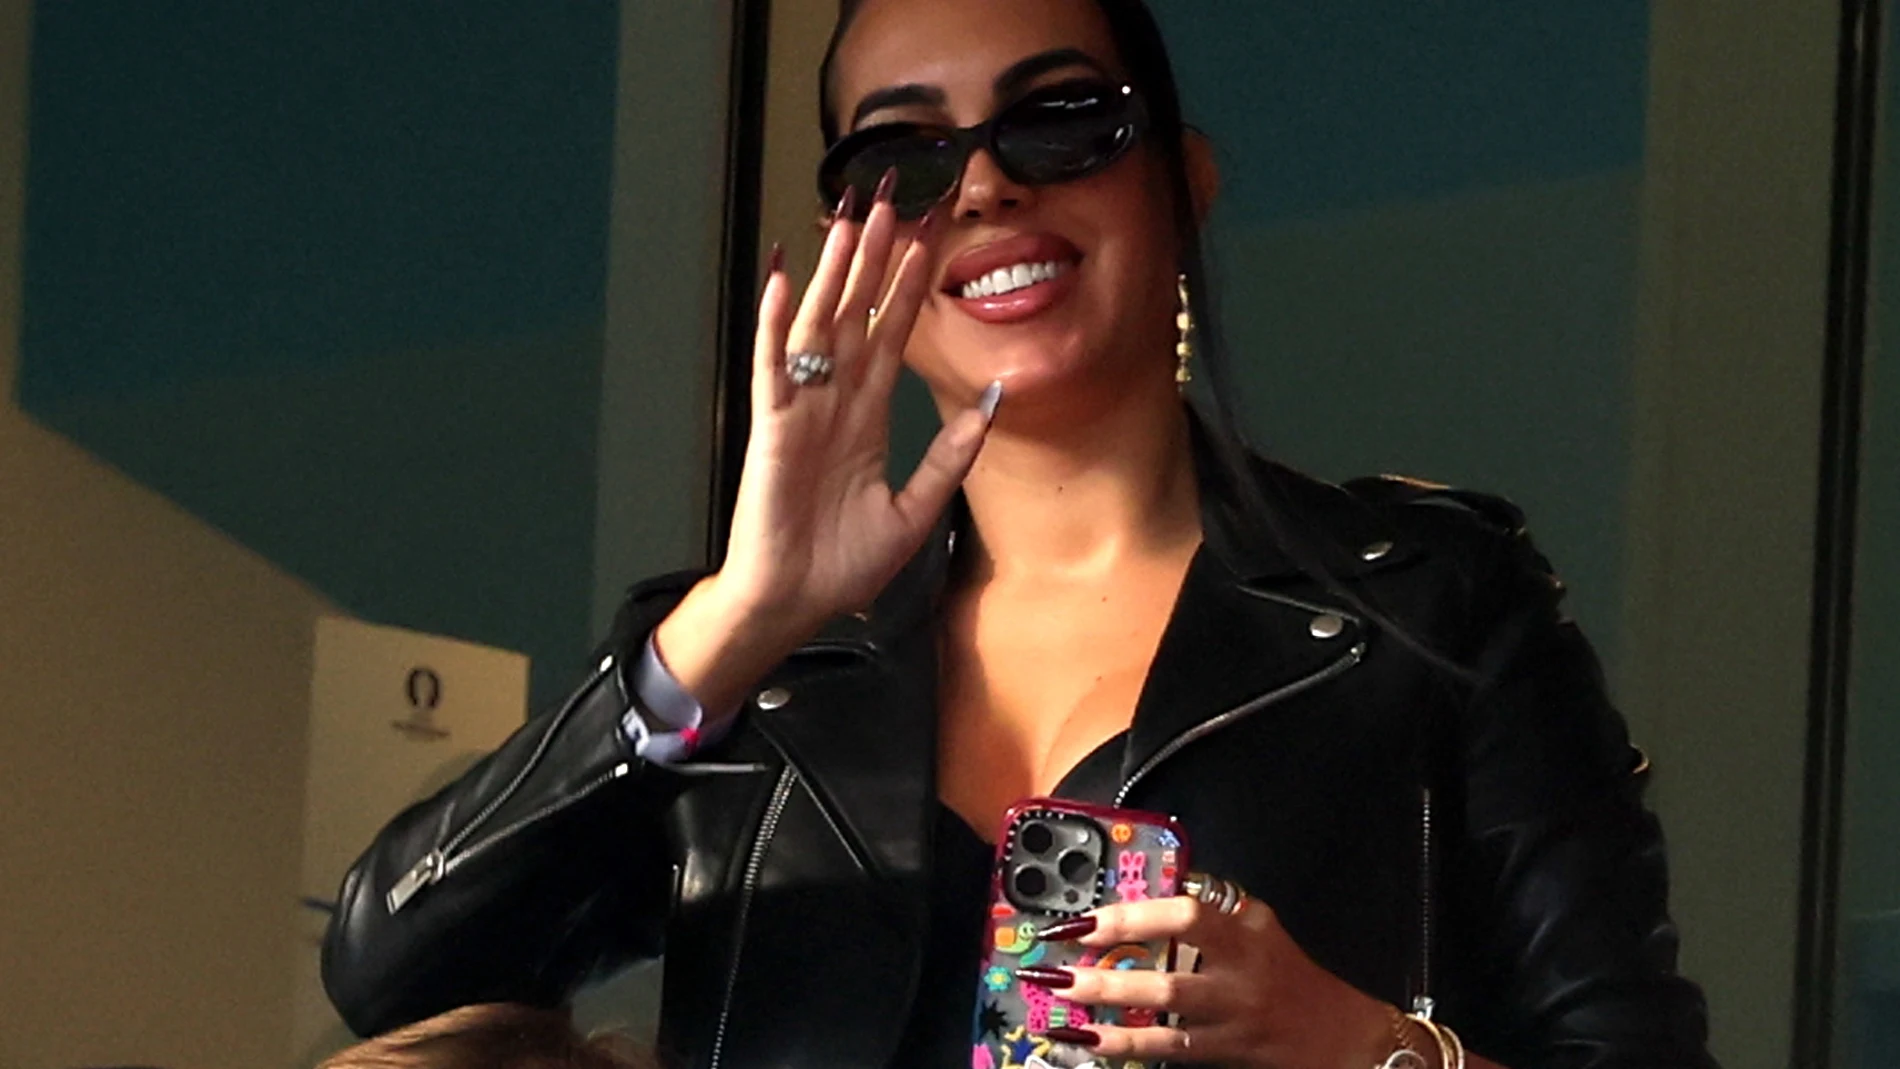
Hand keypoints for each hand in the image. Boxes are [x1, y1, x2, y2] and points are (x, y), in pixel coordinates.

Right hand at [722, 175, 995, 628]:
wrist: (793, 603)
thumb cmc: (840, 565)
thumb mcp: (916, 510)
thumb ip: (951, 455)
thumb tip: (994, 399)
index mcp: (866, 418)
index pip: (892, 335)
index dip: (909, 286)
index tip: (928, 238)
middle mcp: (834, 403)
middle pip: (857, 314)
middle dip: (875, 258)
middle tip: (892, 199)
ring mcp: (801, 410)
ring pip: (820, 326)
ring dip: (833, 272)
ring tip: (847, 219)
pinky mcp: (772, 428)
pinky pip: (774, 366)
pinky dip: (777, 323)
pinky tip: (784, 279)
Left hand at [1033, 892, 1397, 1068]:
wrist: (1343, 1036)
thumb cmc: (1292, 974)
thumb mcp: (1261, 926)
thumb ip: (1212, 906)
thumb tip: (1151, 884)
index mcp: (1244, 933)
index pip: (1183, 915)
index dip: (1130, 917)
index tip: (1085, 920)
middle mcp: (1239, 976)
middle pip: (1167, 977)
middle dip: (1105, 974)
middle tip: (1054, 969)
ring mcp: (1232, 1019)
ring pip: (1163, 1019)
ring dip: (1107, 1011)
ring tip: (1061, 1004)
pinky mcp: (1228, 1052)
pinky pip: (1169, 1051)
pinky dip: (1127, 1046)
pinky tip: (1091, 1041)